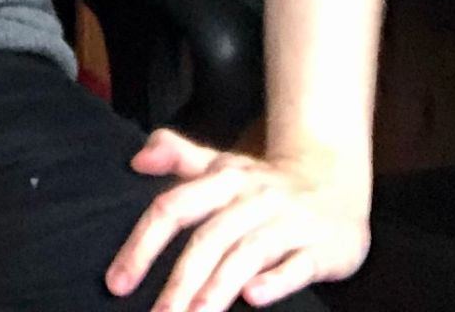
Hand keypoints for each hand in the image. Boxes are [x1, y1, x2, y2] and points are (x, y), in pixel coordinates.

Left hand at [105, 128, 369, 311]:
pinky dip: (276, 281)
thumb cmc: (265, 182)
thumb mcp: (222, 164)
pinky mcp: (321, 248)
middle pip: (208, 240)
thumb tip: (136, 159)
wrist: (337, 178)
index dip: (143, 245)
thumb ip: (177, 156)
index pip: (175, 208)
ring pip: (247, 255)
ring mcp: (289, 223)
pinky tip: (253, 299)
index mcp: (224, 179)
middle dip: (178, 282)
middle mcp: (254, 200)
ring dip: (217, 289)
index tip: (117, 283)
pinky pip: (297, 265)